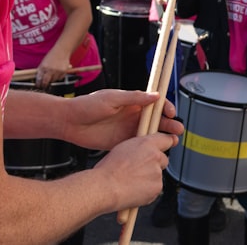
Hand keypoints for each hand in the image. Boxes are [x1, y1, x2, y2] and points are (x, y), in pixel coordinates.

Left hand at [35, 50, 70, 88]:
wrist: (62, 51)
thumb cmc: (52, 55)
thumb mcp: (43, 62)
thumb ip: (41, 70)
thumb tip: (39, 79)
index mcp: (43, 67)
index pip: (39, 79)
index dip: (38, 83)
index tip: (38, 85)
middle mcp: (50, 70)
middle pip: (45, 82)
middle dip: (44, 85)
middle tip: (43, 86)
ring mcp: (57, 71)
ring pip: (53, 81)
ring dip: (52, 80)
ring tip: (52, 74)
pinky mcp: (63, 72)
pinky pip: (59, 78)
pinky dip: (58, 77)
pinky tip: (58, 72)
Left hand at [62, 89, 182, 150]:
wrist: (69, 122)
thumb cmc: (87, 105)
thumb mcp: (112, 98)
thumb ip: (133, 98)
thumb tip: (155, 96)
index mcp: (132, 101)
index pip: (155, 103)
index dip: (165, 107)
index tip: (171, 113)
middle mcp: (132, 115)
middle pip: (156, 119)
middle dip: (169, 123)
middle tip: (177, 130)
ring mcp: (127, 129)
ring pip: (150, 133)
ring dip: (161, 136)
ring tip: (172, 142)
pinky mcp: (121, 142)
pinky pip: (139, 145)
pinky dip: (148, 148)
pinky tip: (155, 152)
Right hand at [95, 133, 175, 215]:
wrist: (105, 187)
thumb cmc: (109, 168)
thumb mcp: (123, 147)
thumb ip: (139, 147)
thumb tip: (143, 150)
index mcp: (146, 144)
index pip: (166, 139)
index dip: (167, 143)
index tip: (169, 144)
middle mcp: (155, 156)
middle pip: (163, 159)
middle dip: (155, 164)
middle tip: (141, 169)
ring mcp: (157, 173)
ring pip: (158, 174)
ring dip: (150, 177)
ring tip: (132, 181)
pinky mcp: (157, 188)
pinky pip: (155, 188)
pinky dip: (148, 189)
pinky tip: (134, 189)